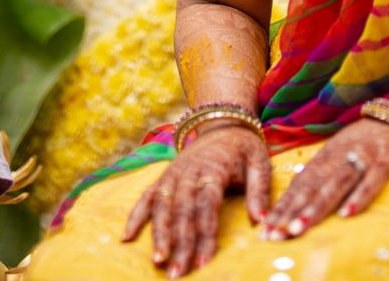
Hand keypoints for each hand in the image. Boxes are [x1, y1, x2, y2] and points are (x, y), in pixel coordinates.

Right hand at [122, 125, 269, 277]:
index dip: (204, 235)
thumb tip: (261, 221)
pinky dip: (135, 215)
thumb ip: (260, 191)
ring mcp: (173, 174)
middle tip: (176, 273)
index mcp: (214, 169)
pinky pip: (146, 196)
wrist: (223, 122)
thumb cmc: (243, 148)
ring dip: (158, 234)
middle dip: (179, 243)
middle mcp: (189, 172)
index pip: (207, 206)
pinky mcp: (164, 176)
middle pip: (182, 211)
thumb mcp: (259, 162)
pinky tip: (126, 238)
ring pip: (162, 206)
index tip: (203, 262)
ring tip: (158, 261)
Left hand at [262, 118, 388, 240]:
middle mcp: (341, 154)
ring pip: (335, 184)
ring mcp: (364, 156)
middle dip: (290, 212)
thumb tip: (296, 195)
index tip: (265, 229)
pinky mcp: (387, 160)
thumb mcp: (344, 150)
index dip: (282, 206)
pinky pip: (371, 181)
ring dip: (315, 208)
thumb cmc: (373, 139)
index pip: (300, 183)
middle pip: (312, 186)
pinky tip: (347, 215)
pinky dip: (359, 197)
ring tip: (298, 229)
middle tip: (273, 235)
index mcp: (328, 154)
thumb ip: (323, 171)